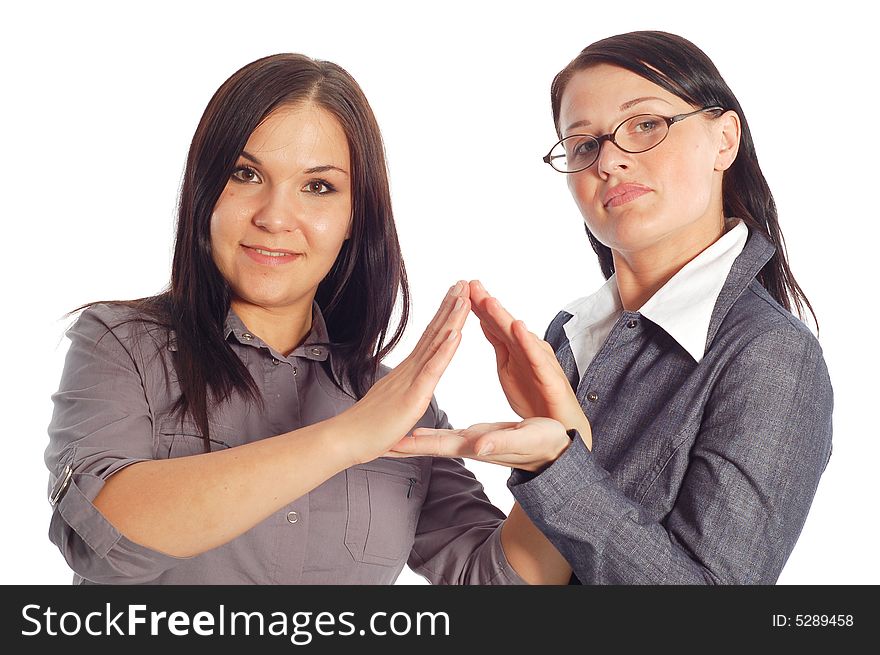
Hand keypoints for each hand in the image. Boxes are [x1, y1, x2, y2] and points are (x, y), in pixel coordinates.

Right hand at [335, 281, 470, 465]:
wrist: (346, 439)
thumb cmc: (368, 427)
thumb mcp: (393, 403)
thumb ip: (404, 392)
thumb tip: (411, 386)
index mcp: (408, 372)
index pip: (430, 337)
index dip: (444, 315)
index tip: (456, 296)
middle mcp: (409, 369)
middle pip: (434, 332)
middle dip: (451, 307)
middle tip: (464, 283)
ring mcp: (411, 380)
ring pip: (436, 344)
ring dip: (452, 320)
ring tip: (464, 297)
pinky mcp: (413, 395)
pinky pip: (432, 369)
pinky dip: (445, 350)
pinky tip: (456, 334)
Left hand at [388, 417, 572, 471]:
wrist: (558, 450)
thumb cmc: (544, 444)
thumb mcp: (523, 440)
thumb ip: (500, 442)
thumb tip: (477, 448)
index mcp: (474, 444)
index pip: (435, 445)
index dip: (411, 444)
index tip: (386, 445)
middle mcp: (469, 444)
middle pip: (428, 444)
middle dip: (402, 443)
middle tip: (375, 443)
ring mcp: (473, 441)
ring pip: (435, 439)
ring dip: (412, 437)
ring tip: (390, 436)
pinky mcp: (480, 434)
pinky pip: (448, 433)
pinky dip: (431, 431)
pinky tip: (421, 429)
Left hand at [469, 280, 592, 448]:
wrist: (560, 426)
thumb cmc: (535, 396)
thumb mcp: (508, 367)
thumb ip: (499, 342)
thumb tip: (484, 320)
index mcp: (514, 347)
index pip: (493, 322)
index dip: (478, 306)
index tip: (462, 287)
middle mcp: (527, 348)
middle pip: (504, 323)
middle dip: (487, 303)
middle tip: (471, 284)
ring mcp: (538, 360)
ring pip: (518, 335)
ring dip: (503, 317)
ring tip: (488, 300)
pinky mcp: (548, 377)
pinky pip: (536, 357)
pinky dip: (527, 341)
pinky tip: (518, 328)